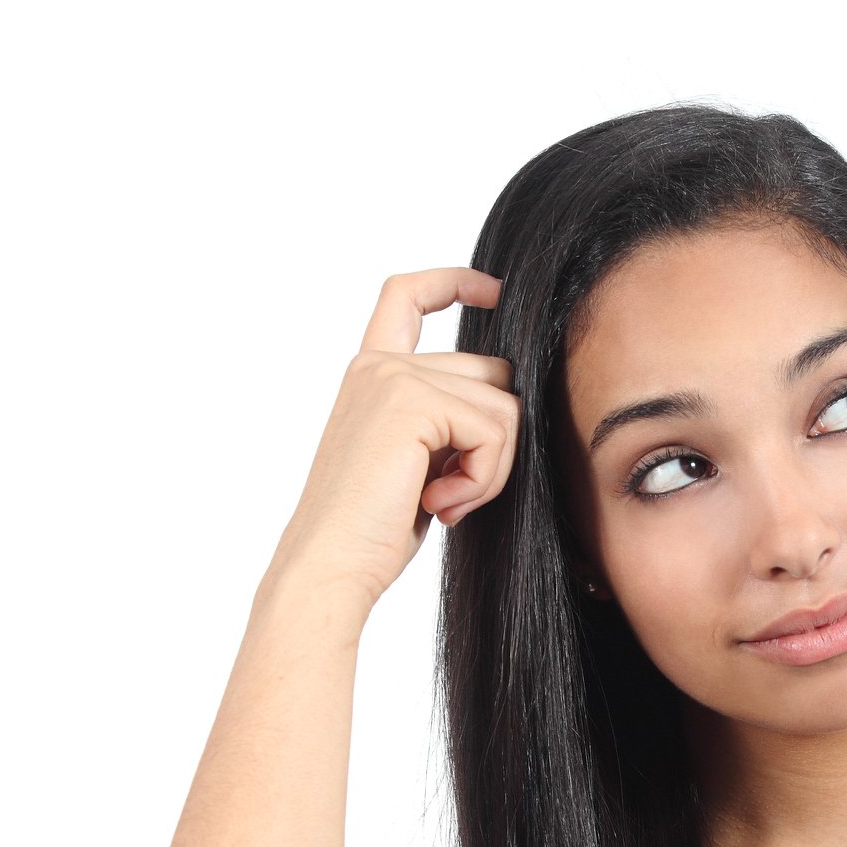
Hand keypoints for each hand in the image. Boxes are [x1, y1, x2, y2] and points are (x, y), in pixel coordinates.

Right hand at [270, 267, 519, 610]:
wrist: (332, 563)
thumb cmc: (375, 527)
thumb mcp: (421, 458)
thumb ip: (450, 418)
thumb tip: (513, 398)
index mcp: (373, 373)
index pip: (407, 296)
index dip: (455, 283)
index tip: (495, 290)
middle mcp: (380, 364)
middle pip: (495, 373)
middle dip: (498, 441)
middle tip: (457, 492)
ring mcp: (394, 377)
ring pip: (504, 407)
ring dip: (493, 468)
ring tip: (447, 502)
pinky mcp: (412, 401)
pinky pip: (496, 431)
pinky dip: (486, 477)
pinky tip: (443, 505)